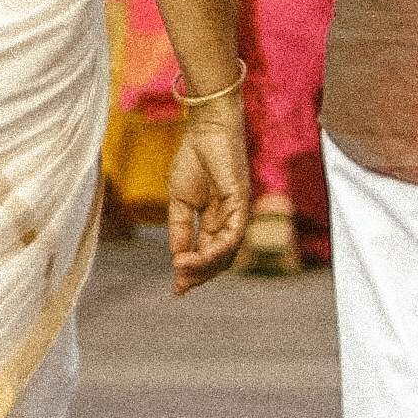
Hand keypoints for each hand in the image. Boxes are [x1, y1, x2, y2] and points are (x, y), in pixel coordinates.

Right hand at [162, 102, 250, 294]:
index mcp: (215, 220)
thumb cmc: (194, 158)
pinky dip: (216, 250)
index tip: (176, 289)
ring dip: (205, 266)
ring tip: (182, 270)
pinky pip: (233, 234)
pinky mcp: (241, 203)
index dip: (193, 272)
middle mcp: (229, 220)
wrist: (204, 129)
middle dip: (199, 275)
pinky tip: (196, 257)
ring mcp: (237, 213)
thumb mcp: (180, 201)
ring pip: (227, 252)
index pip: (208, 253)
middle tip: (179, 284)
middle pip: (220, 259)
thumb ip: (180, 229)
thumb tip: (176, 257)